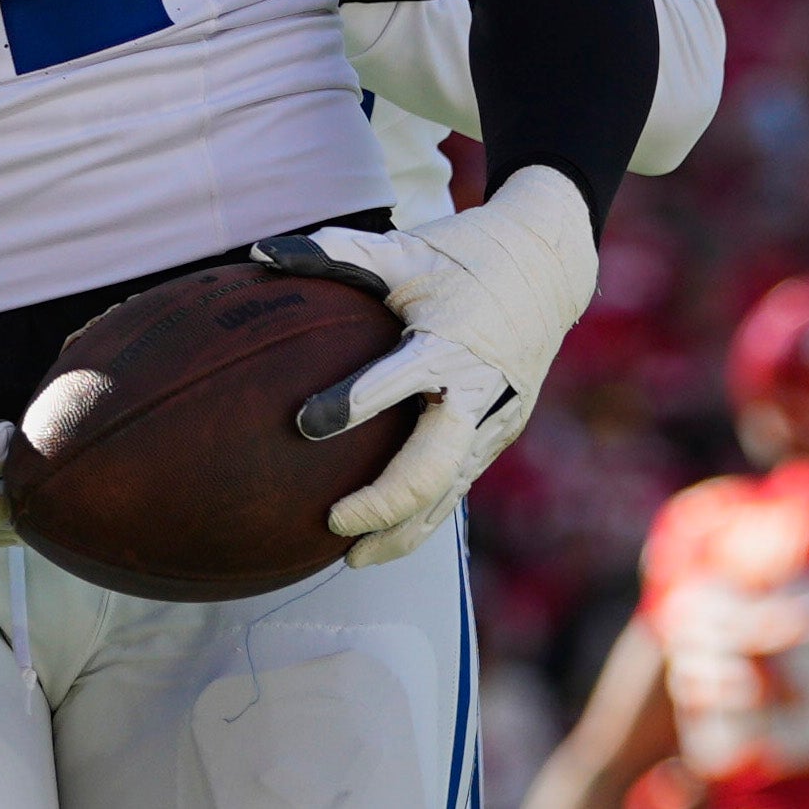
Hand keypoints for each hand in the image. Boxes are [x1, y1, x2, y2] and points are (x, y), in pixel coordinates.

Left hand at [253, 164, 594, 565]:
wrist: (549, 264)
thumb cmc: (464, 254)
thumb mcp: (402, 249)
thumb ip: (333, 253)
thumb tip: (259, 253)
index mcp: (451, 343)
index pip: (399, 380)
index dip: (353, 403)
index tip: (304, 423)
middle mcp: (478, 391)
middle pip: (433, 466)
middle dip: (384, 503)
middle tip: (332, 522)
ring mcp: (496, 420)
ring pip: (449, 491)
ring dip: (403, 529)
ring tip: (352, 559)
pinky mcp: (501, 434)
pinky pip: (459, 484)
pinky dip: (425, 516)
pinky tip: (387, 538)